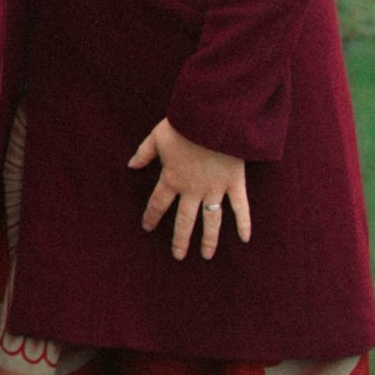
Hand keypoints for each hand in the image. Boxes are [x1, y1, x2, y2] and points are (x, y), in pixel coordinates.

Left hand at [130, 118, 250, 259]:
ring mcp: (215, 189)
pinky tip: (244, 239)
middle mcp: (193, 189)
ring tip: (206, 256)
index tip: (147, 228)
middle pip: (184, 221)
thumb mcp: (157, 136)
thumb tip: (130, 165)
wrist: (213, 118)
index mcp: (172, 178)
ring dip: (208, 240)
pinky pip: (240, 208)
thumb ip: (144, 153)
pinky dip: (244, 223)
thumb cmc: (183, 124)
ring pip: (211, 221)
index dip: (151, 217)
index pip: (158, 204)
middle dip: (180, 240)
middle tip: (178, 256)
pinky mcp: (235, 183)